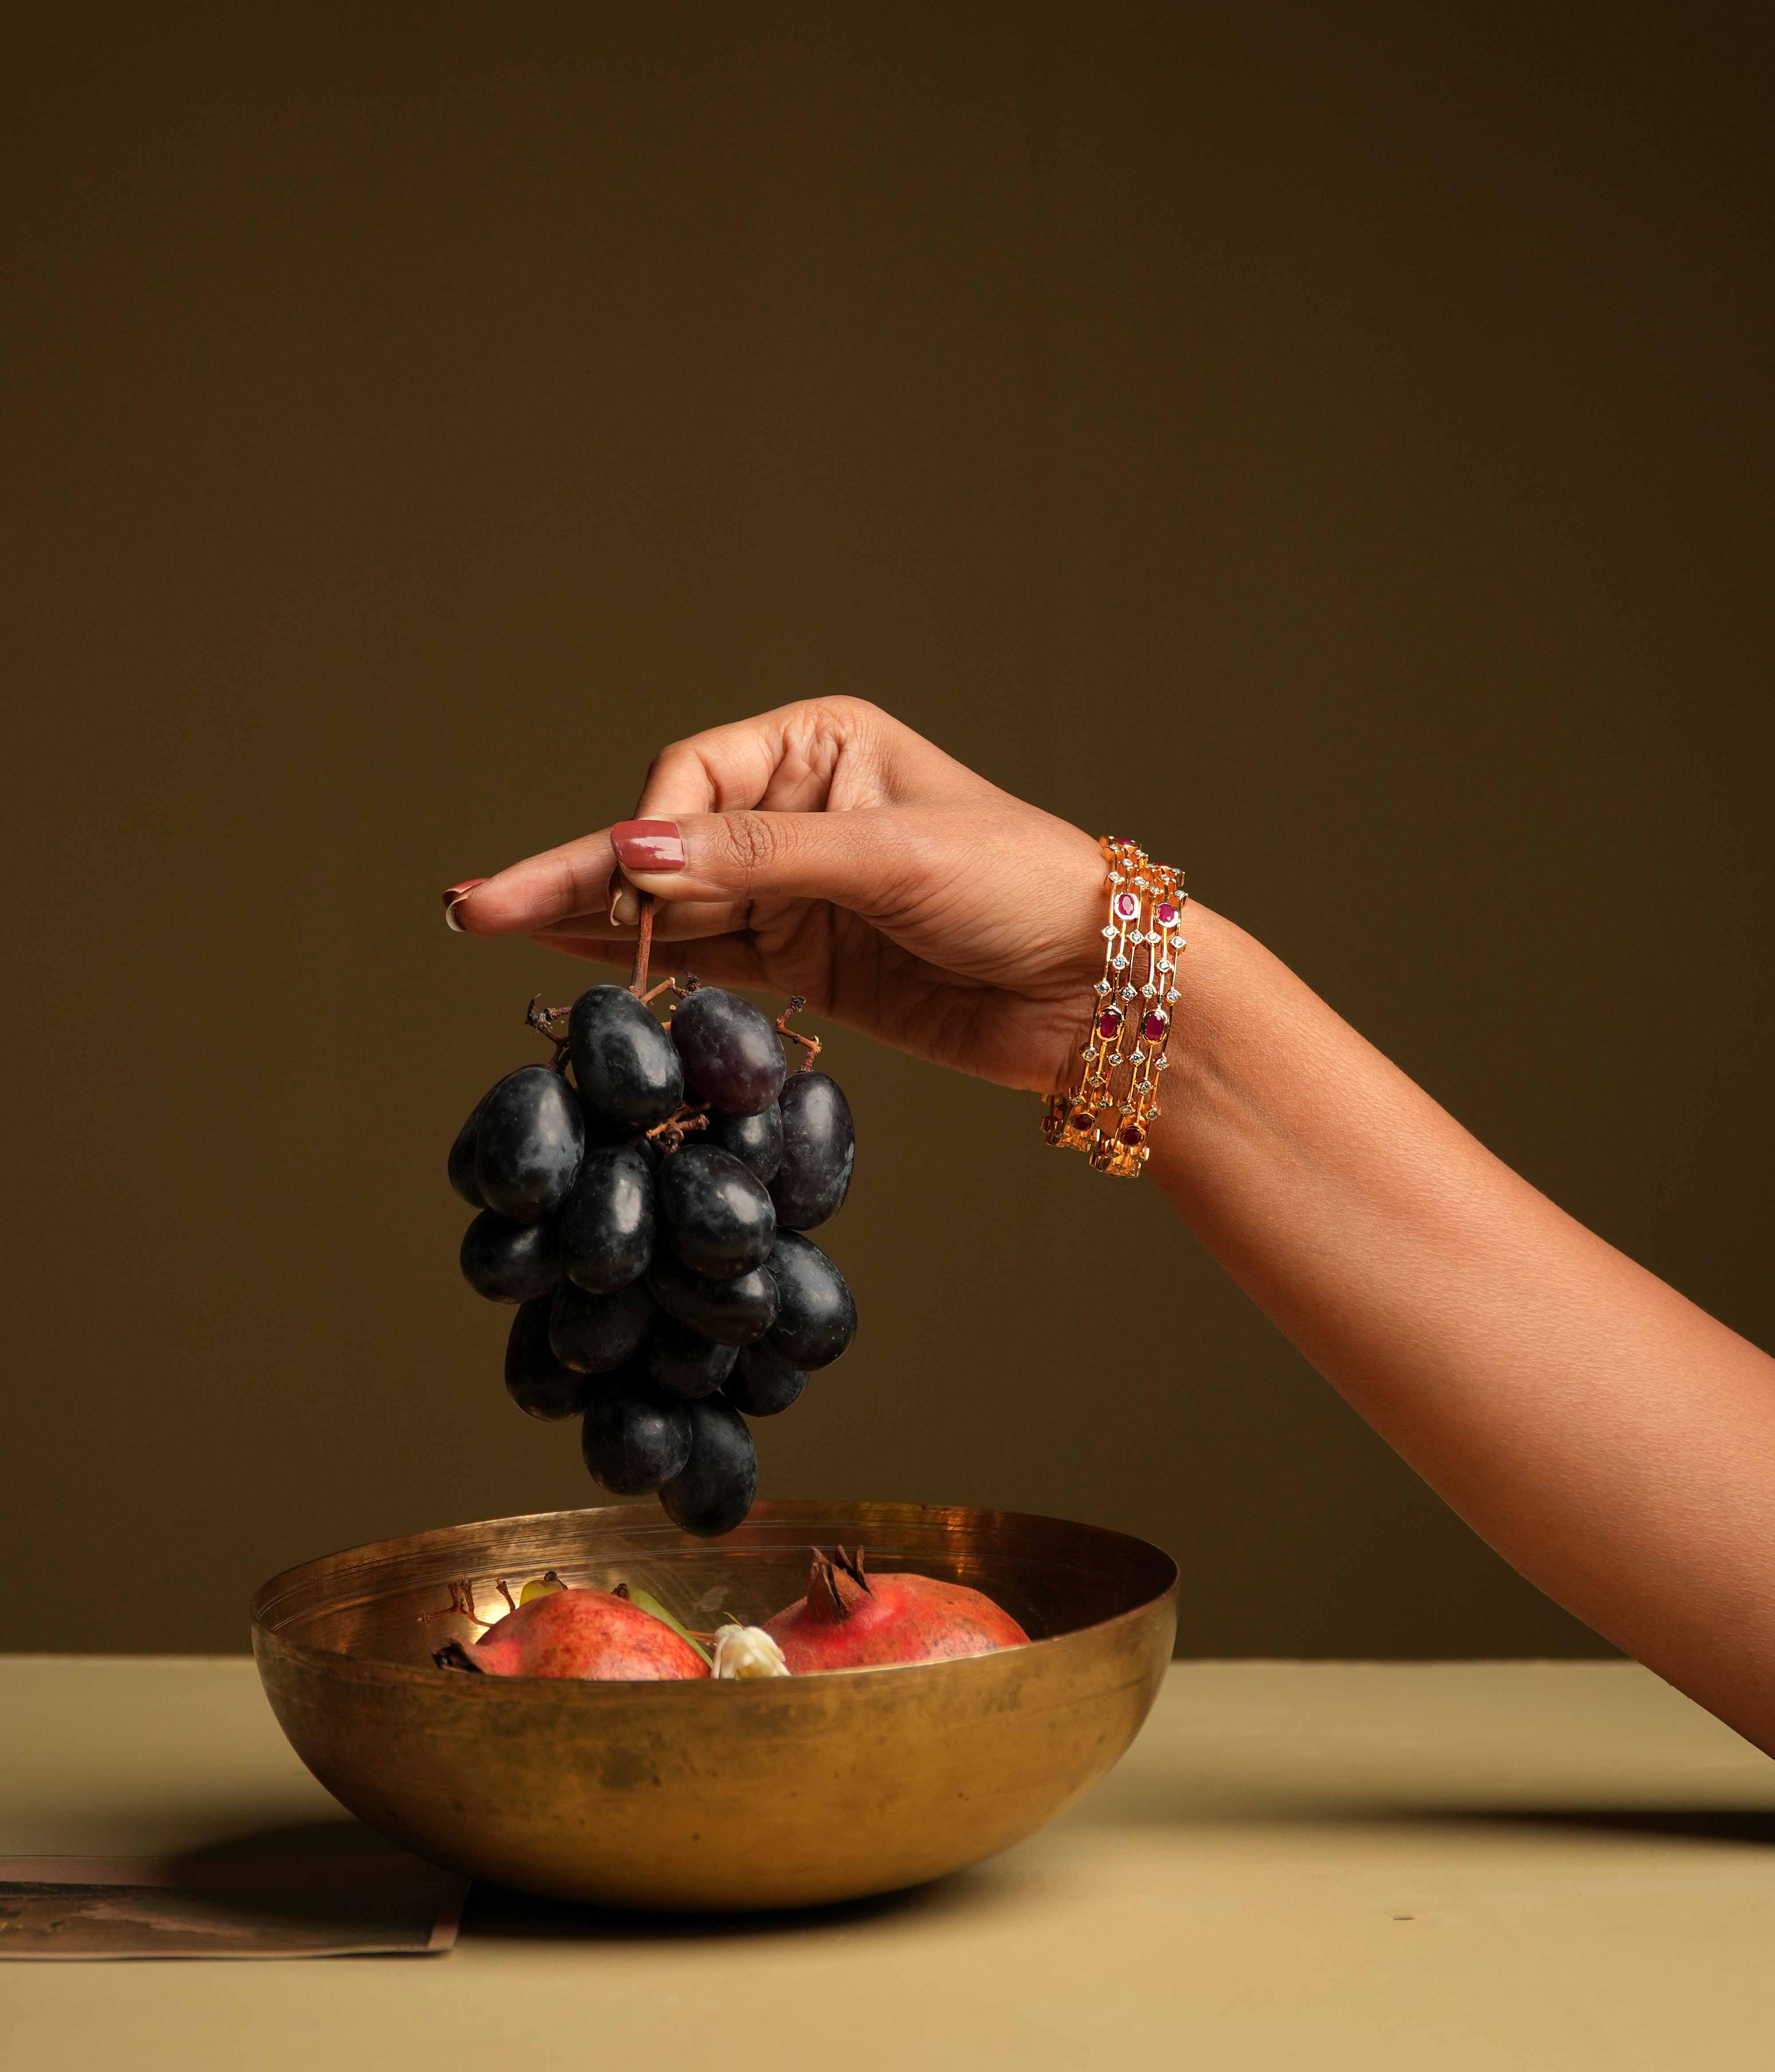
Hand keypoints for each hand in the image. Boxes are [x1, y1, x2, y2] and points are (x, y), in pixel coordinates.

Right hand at [446, 699, 1106, 1094]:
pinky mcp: (803, 963)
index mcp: (820, 747)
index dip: (656, 834)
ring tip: (488, 926)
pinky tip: (570, 963)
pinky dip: (642, 964)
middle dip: (574, 876)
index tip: (645, 885)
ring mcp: (794, 891)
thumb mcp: (888, 857)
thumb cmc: (1019, 887)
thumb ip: (755, 860)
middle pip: (663, 843)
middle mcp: (797, 811)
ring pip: (670, 907)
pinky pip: (704, 959)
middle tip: (472, 905)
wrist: (1098, 989)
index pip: (693, 779)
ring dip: (588, 924)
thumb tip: (633, 852)